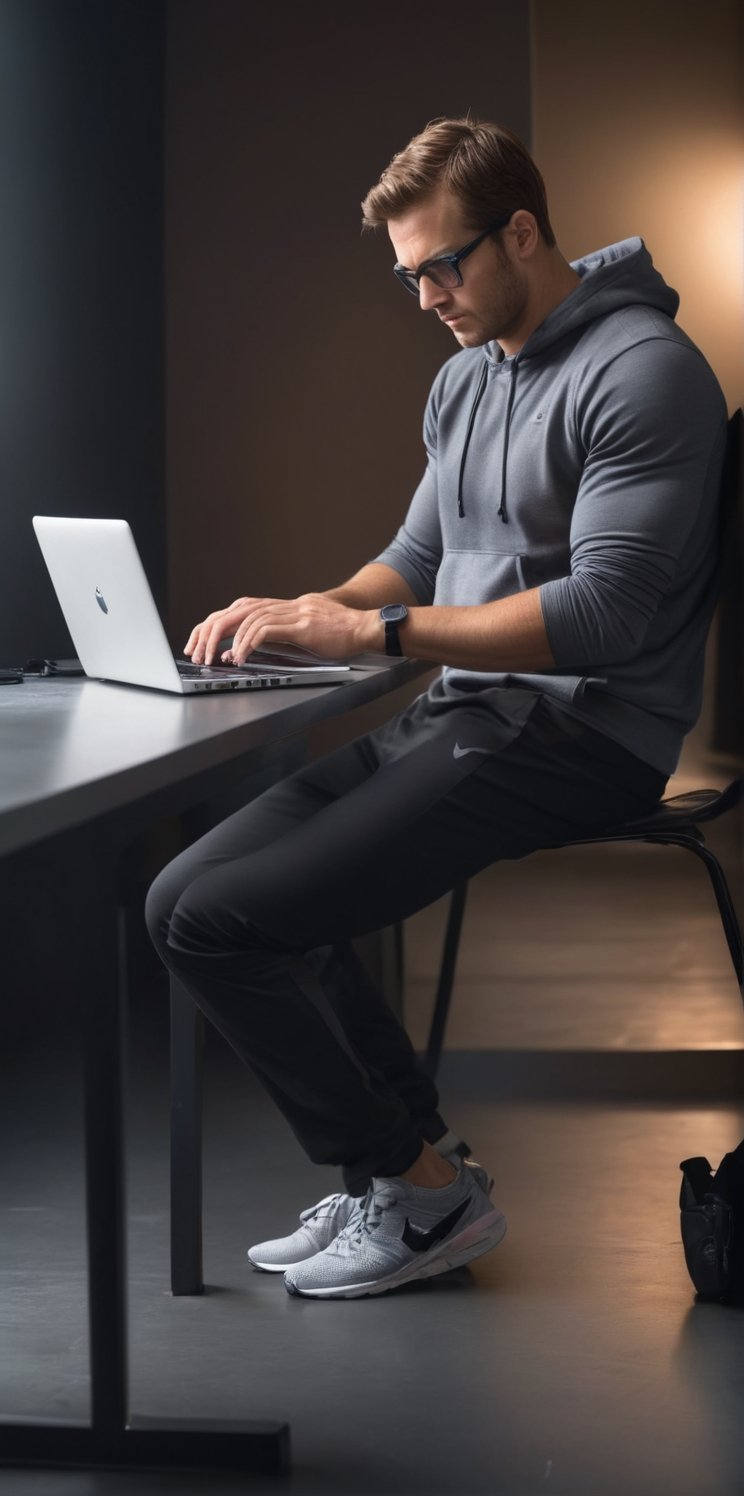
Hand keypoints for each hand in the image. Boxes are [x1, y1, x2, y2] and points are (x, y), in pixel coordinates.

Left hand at [184, 594, 376, 665]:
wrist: (369, 628)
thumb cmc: (342, 635)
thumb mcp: (305, 634)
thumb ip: (279, 637)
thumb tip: (245, 650)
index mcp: (285, 606)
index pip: (241, 607)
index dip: (217, 623)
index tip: (202, 641)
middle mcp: (287, 605)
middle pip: (238, 609)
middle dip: (211, 630)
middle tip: (198, 652)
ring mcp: (295, 612)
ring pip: (248, 618)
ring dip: (228, 640)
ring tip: (219, 659)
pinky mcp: (303, 625)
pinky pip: (266, 629)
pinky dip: (248, 643)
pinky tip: (241, 656)